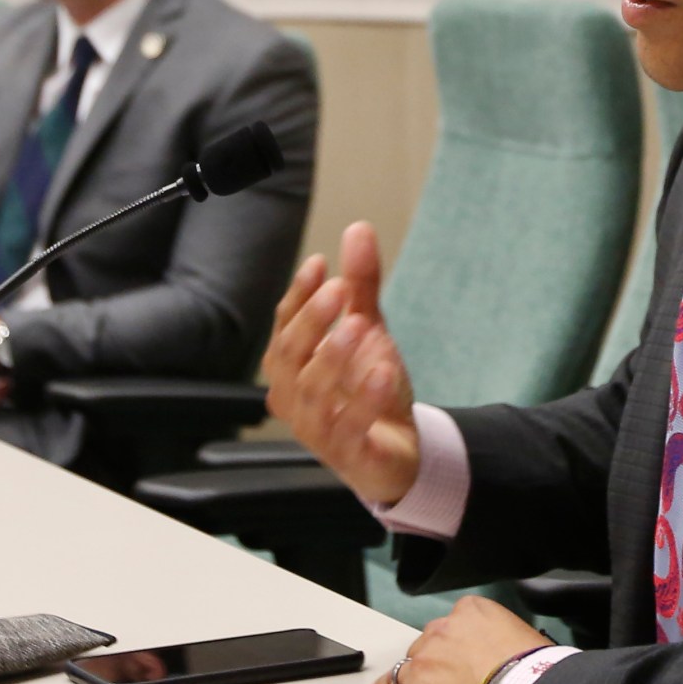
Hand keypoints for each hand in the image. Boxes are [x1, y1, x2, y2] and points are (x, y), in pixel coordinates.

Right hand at [264, 223, 418, 505]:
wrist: (398, 451)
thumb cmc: (370, 389)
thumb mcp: (369, 330)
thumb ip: (361, 285)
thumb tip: (358, 229)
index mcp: (291, 366)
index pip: (284, 325)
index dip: (298, 295)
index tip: (320, 263)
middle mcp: (294, 398)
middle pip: (288, 356)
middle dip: (311, 321)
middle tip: (337, 289)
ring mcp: (316, 430)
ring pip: (311, 392)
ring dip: (333, 357)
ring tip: (358, 327)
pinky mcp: (346, 455)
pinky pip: (349, 428)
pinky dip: (366, 399)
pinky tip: (384, 371)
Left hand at [355, 596, 549, 683]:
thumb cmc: (534, 675)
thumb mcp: (523, 634)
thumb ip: (498, 634)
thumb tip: (503, 649)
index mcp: (469, 612)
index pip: (452, 624)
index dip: (454, 645)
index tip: (459, 657)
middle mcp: (440, 634)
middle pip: (426, 647)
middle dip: (433, 664)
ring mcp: (422, 667)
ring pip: (403, 672)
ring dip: (408, 682)